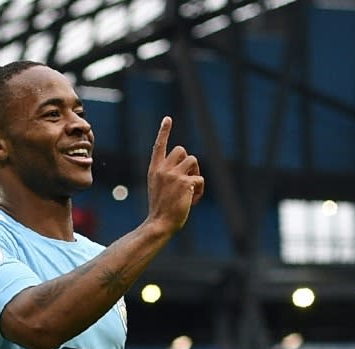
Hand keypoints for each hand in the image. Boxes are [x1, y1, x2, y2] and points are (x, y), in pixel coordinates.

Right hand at [146, 116, 204, 232]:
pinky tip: (193, 200)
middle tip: (188, 178)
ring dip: (196, 173)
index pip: (159, 146)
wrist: (160, 223)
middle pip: (182, 150)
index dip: (164, 131)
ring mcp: (173, 175)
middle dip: (189, 162)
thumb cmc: (161, 209)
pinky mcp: (184, 182)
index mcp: (154, 170)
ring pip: (193, 160)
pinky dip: (200, 189)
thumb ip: (168, 175)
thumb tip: (188, 167)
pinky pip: (200, 178)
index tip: (167, 119)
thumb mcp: (158, 188)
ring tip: (191, 189)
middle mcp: (162, 169)